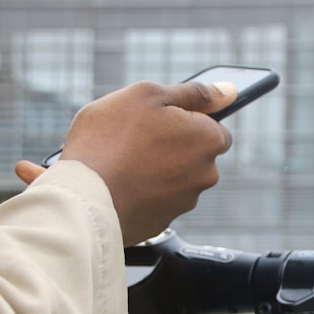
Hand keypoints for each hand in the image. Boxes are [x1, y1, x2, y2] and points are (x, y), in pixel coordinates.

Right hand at [19, 81, 236, 246]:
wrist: (84, 198)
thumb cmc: (111, 141)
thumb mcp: (148, 95)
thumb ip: (193, 92)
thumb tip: (229, 91)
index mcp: (208, 140)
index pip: (214, 127)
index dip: (185, 119)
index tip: (158, 119)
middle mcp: (205, 174)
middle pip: (192, 153)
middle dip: (169, 144)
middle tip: (133, 137)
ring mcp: (183, 202)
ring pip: (172, 177)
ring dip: (153, 167)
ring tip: (118, 160)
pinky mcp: (161, 222)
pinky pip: (153, 199)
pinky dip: (139, 190)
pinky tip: (115, 181)